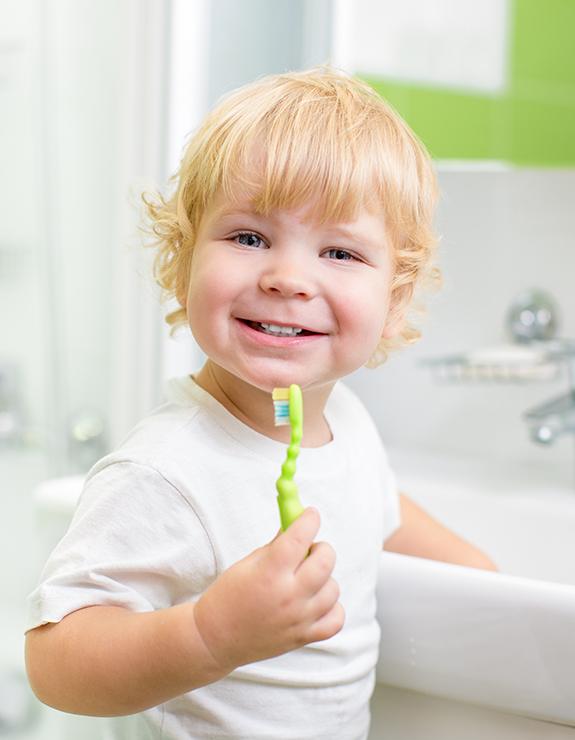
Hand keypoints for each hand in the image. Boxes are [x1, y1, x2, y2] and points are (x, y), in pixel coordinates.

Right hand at [193, 508, 343, 671]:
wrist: (214, 640)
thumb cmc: (227, 597)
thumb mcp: (247, 564)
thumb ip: (275, 546)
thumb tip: (295, 525)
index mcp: (269, 573)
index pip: (299, 537)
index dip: (309, 520)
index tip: (311, 514)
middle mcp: (288, 596)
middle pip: (325, 561)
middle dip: (321, 548)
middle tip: (309, 549)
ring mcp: (299, 619)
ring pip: (333, 588)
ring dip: (324, 577)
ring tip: (307, 578)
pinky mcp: (304, 637)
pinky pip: (336, 619)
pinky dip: (332, 607)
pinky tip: (316, 601)